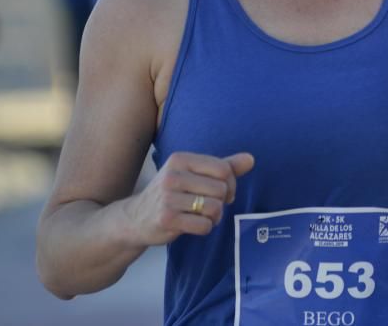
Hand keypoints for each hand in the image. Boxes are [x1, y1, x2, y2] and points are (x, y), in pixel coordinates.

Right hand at [124, 151, 253, 245]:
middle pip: (221, 190)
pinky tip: (193, 225)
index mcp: (181, 159)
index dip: (231, 184)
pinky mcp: (167, 219)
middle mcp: (173, 175)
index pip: (224, 169)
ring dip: (214, 217)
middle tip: (209, 206)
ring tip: (202, 216)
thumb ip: (224, 166)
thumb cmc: (172, 193)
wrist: (135, 218)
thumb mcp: (195, 175)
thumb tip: (251, 159)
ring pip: (214, 208)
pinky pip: (204, 225)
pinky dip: (205, 228)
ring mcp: (168, 198)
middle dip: (221, 202)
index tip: (223, 192)